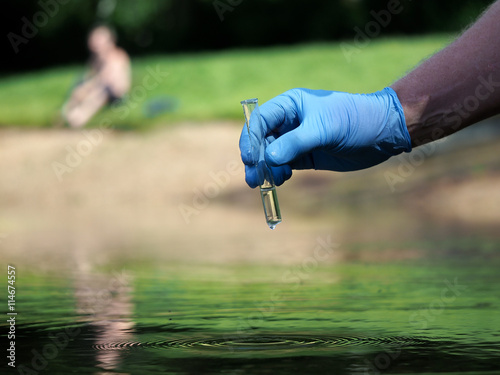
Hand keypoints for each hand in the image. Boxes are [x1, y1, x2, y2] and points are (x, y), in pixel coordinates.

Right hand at [239, 87, 411, 186]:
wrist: (382, 133)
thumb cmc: (354, 120)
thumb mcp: (324, 129)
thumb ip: (295, 143)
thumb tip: (268, 157)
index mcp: (290, 105)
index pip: (260, 120)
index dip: (251, 138)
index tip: (250, 159)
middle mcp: (289, 121)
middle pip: (261, 140)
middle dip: (255, 159)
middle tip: (254, 179)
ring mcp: (296, 139)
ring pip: (270, 155)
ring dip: (265, 169)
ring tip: (268, 183)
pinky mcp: (304, 156)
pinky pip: (283, 165)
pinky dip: (278, 173)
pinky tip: (281, 180)